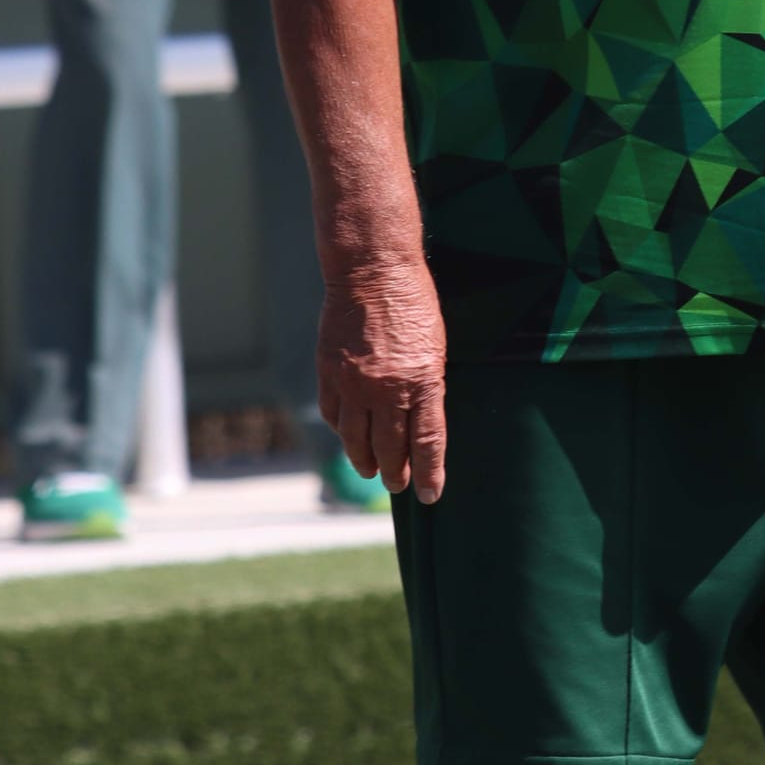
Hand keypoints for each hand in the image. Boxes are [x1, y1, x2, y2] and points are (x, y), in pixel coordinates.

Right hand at [317, 254, 446, 500]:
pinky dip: (342, 430)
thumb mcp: (436, 346)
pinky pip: (334, 414)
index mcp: (422, 382)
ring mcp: (354, 383)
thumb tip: (421, 422)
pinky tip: (348, 436)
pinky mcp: (329, 372)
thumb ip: (428, 386)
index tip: (431, 494)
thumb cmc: (413, 303)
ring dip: (365, 461)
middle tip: (399, 485)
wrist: (371, 270)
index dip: (430, 473)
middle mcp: (387, 389)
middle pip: (391, 448)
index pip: (427, 443)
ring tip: (372, 472)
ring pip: (356, 439)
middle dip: (397, 473)